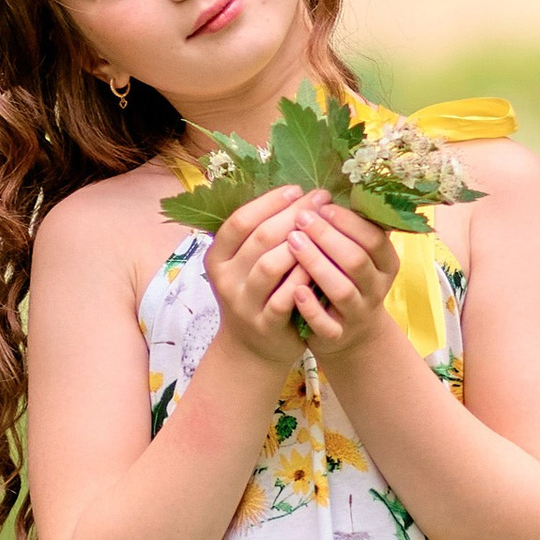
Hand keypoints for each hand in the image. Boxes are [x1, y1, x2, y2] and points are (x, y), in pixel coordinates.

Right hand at [205, 183, 312, 365]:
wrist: (252, 349)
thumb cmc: (255, 295)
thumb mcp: (243, 265)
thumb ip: (258, 234)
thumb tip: (294, 193)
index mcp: (216, 258)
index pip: (239, 221)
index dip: (269, 202)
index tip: (297, 190)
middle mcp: (225, 280)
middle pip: (259, 238)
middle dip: (293, 215)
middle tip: (320, 201)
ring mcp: (244, 304)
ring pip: (270, 265)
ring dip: (300, 244)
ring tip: (322, 228)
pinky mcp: (266, 325)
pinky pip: (287, 297)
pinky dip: (304, 278)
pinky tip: (321, 264)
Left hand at [280, 190, 397, 359]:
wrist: (347, 332)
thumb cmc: (346, 279)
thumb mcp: (357, 254)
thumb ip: (349, 228)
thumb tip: (327, 188)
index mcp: (386, 264)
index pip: (374, 238)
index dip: (348, 222)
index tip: (323, 205)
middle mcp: (376, 289)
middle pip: (357, 261)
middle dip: (327, 237)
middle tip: (301, 218)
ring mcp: (358, 314)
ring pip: (342, 289)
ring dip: (316, 264)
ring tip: (292, 243)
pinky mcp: (337, 335)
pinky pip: (326, 323)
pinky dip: (310, 306)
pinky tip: (293, 289)